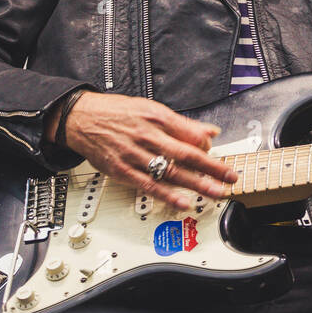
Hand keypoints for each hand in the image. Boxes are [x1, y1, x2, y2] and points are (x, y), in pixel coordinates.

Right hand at [47, 91, 237, 211]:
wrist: (80, 118)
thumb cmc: (116, 113)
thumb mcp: (151, 109)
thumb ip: (182, 123)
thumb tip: (210, 131)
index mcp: (157, 118)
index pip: (191, 135)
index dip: (209, 148)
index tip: (222, 157)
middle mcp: (148, 136)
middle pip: (186, 154)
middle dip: (212, 168)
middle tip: (231, 177)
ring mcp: (135, 155)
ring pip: (171, 172)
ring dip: (197, 184)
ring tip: (216, 193)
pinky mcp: (122, 171)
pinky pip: (149, 186)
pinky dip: (167, 196)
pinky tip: (183, 203)